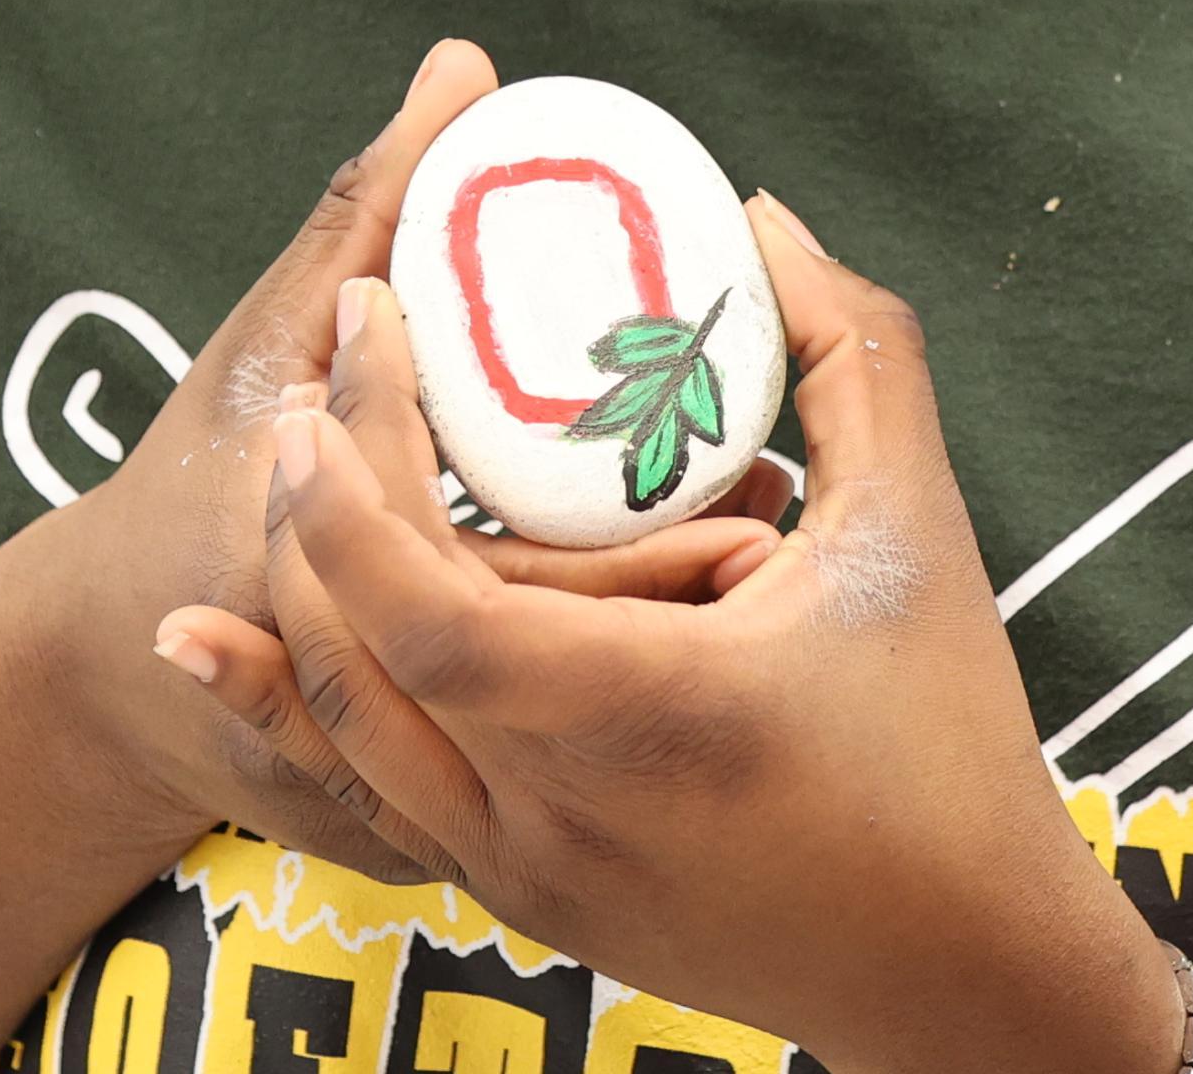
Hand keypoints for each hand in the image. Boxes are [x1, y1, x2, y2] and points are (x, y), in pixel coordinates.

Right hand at [15, 41, 787, 879]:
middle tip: (791, 530)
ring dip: (679, 681)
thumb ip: (368, 205)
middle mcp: (363, 735)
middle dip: (696, 617)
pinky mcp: (424, 858)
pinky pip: (556, 805)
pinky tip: (706, 666)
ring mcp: (388, 816)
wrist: (106, 675)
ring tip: (766, 583)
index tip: (761, 496)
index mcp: (333, 600)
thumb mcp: (277, 341)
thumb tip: (465, 64)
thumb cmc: (195, 476)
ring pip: (577, 770)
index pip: (522, 586)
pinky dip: (633, 745)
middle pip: (571, 689)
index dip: (657, 548)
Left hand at [158, 194, 1186, 1073]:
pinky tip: (231, 644)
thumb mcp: (915, 526)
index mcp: (644, 714)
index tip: (364, 335)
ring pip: (348, 733)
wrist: (961, 972)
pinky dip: (301, 706)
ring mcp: (529, 875)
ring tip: (279, 476)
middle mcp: (558, 813)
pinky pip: (378, 793)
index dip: (362, 468)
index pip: (425, 604)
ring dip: (287, 600)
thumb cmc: (954, 741)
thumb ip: (849, 354)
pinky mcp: (527, 905)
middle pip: (360, 650)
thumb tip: (763, 219)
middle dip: (316, 501)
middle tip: (320, 375)